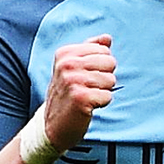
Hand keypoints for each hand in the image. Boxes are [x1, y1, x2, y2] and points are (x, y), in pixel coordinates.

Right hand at [43, 34, 116, 151]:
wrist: (52, 125)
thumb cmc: (66, 94)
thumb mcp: (73, 68)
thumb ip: (90, 50)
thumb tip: (107, 37)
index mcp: (65, 53)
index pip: (104, 50)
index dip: (101, 65)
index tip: (85, 76)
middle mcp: (67, 64)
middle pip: (110, 62)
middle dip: (104, 77)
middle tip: (87, 88)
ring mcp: (72, 81)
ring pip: (111, 80)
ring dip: (103, 91)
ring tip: (87, 97)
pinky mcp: (80, 98)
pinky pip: (108, 96)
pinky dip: (101, 104)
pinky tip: (87, 106)